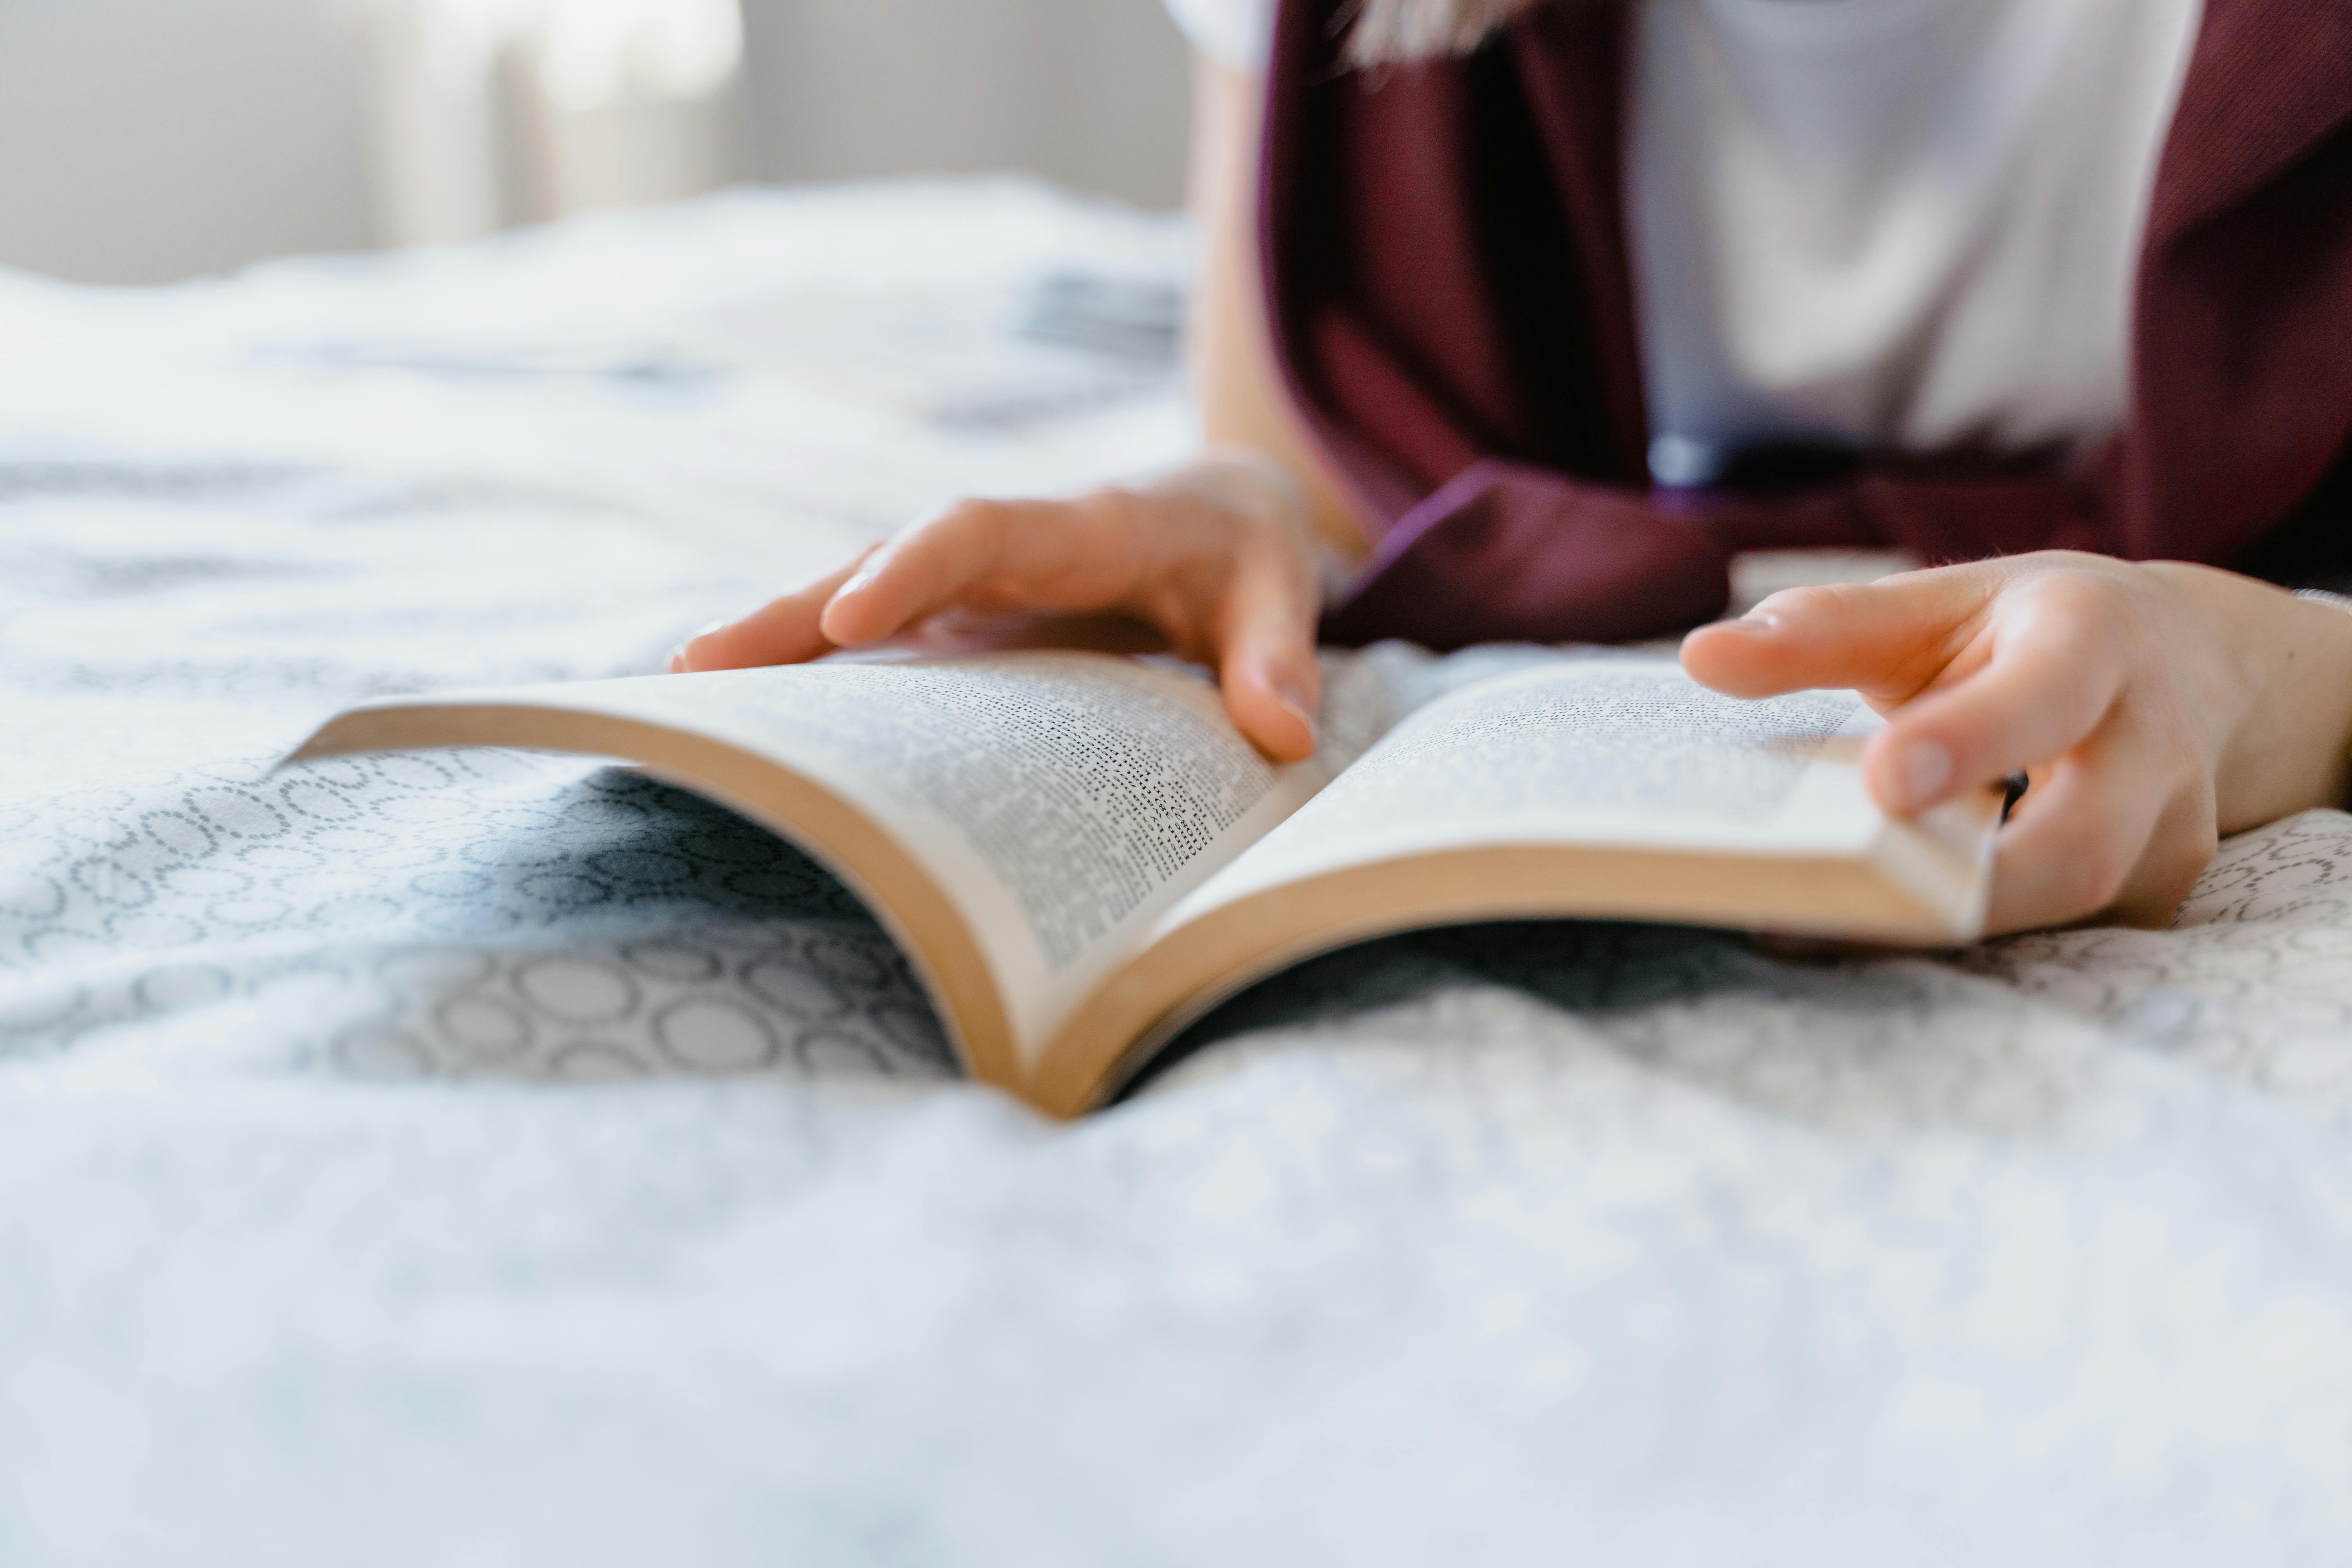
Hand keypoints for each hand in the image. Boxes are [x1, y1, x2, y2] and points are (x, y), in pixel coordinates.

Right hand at [674, 451, 1328, 761]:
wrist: (1224, 512)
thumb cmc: (1248, 553)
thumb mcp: (1281, 589)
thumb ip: (1279, 656)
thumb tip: (1280, 735)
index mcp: (1085, 525)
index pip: (982, 530)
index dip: (916, 566)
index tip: (853, 616)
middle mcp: (1007, 548)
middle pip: (887, 564)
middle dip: (795, 610)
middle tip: (697, 664)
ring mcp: (973, 588)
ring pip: (861, 602)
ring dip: (777, 642)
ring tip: (683, 696)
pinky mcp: (959, 624)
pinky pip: (875, 641)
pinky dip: (810, 669)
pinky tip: (745, 717)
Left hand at [1680, 552, 2351, 934]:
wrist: (2176, 663)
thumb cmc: (2022, 633)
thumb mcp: (1933, 606)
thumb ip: (1823, 631)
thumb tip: (1701, 656)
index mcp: (2094, 644)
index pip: (2045, 694)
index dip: (1971, 741)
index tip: (1884, 782)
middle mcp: (2151, 747)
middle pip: (2076, 845)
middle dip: (1961, 885)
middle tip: (1830, 901)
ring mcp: (2166, 833)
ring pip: (2067, 907)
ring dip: (1947, 925)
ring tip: (1818, 924)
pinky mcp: (2151, 894)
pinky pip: (2062, 935)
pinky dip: (1966, 936)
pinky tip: (1870, 932)